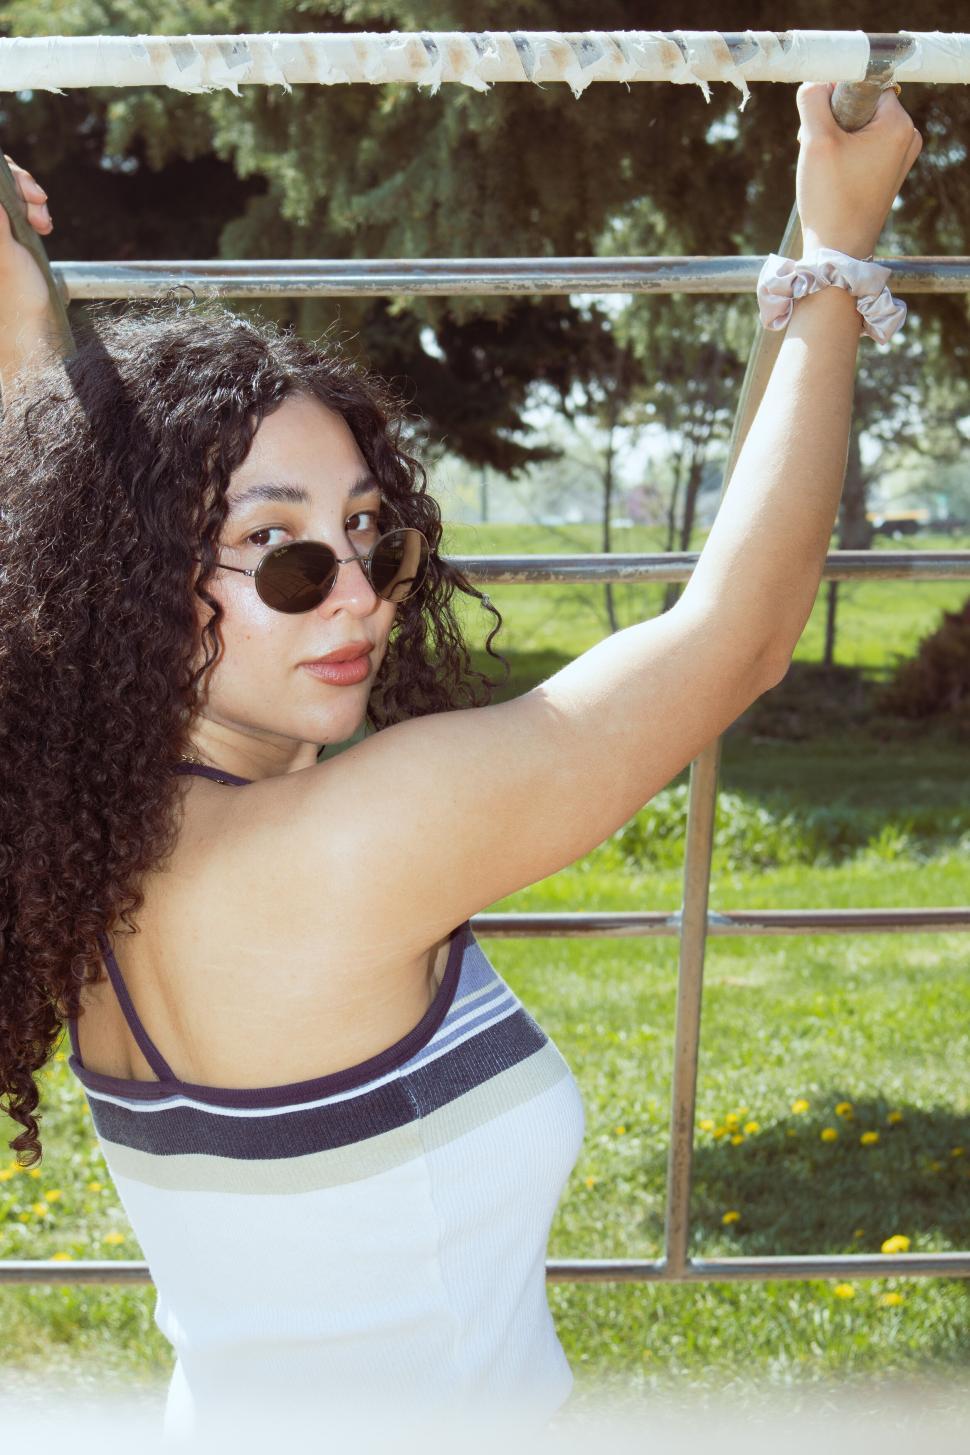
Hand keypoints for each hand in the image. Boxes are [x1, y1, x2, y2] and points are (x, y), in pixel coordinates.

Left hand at [0, 154, 54, 322]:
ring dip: (31, 199)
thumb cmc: (15, 292)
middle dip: (20, 185)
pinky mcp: (5, 227)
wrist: (28, 317)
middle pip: (0, 181)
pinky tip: (44, 225)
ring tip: (44, 223)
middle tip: (40, 204)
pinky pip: (18, 202)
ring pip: (9, 189)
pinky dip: (33, 208)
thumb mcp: (5, 253)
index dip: (7, 177)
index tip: (28, 193)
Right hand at [795, 82, 922, 258]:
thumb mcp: (815, 140)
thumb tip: (815, 82)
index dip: (835, 98)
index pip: (864, 84)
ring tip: (824, 168)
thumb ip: (813, 99)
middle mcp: (907, 138)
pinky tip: (832, 177)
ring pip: (860, 128)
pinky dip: (843, 156)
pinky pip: (863, 149)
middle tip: (819, 149)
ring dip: (835, 139)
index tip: (821, 123)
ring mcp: (900, 159)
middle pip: (862, 106)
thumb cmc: (830, 199)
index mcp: (899, 124)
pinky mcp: (888, 175)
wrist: (838, 251)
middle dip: (833, 121)